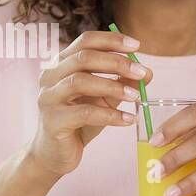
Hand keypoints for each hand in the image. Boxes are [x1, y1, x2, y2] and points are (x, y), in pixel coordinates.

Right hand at [25, 30, 152, 177]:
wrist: (55, 154)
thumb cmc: (79, 122)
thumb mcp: (104, 98)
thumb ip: (122, 82)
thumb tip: (147, 72)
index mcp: (61, 64)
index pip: (85, 41)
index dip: (111, 40)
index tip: (137, 45)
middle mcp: (50, 76)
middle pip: (84, 58)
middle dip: (117, 62)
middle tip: (142, 72)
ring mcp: (48, 97)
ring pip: (81, 81)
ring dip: (113, 87)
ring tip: (136, 96)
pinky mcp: (52, 120)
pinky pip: (84, 113)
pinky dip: (110, 115)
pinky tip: (128, 119)